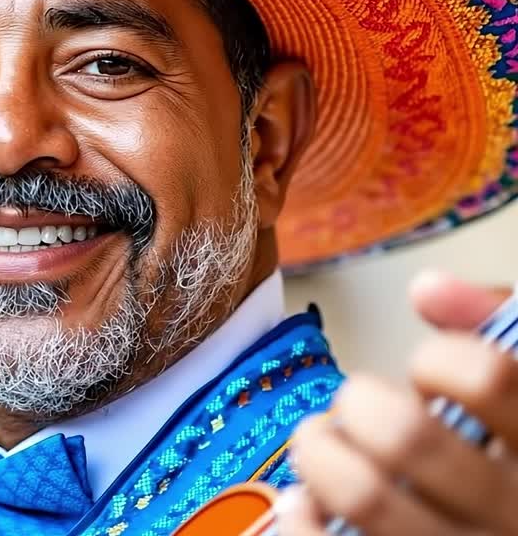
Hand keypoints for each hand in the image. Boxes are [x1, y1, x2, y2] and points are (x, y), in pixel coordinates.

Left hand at [278, 271, 517, 534]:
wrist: (507, 535)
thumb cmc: (510, 457)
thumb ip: (492, 326)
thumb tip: (428, 287)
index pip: (490, 378)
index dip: (440, 360)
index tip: (426, 370)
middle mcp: (511, 513)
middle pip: (409, 436)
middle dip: (359, 404)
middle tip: (353, 404)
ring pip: (366, 496)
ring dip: (319, 455)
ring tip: (320, 444)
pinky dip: (301, 520)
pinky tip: (306, 504)